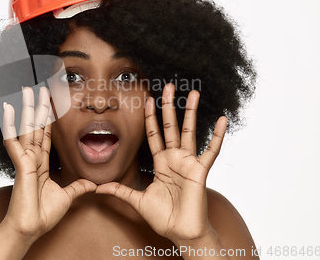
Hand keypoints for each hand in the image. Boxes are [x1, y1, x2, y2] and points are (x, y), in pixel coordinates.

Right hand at [0, 87, 96, 241]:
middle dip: (39, 107)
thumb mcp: (66, 197)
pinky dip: (10, 124)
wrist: (31, 228)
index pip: (46, 135)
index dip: (48, 119)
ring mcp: (25, 159)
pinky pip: (14, 141)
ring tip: (26, 89)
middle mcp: (32, 158)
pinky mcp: (21, 165)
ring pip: (27, 128)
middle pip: (36, 127)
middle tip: (39, 88)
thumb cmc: (43, 215)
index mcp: (41, 163)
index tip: (49, 103)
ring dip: (27, 108)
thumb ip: (77, 188)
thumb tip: (92, 184)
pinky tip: (8, 108)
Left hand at [96, 83, 226, 243]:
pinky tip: (221, 119)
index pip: (154, 134)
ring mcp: (188, 162)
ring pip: (189, 131)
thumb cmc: (163, 217)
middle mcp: (174, 158)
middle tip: (168, 86)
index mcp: (161, 163)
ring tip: (192, 93)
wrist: (181, 233)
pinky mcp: (200, 171)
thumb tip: (98, 187)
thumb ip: (120, 191)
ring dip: (190, 112)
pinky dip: (217, 136)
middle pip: (170, 126)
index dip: (150, 118)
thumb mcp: (137, 200)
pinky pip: (211, 151)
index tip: (147, 100)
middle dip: (168, 106)